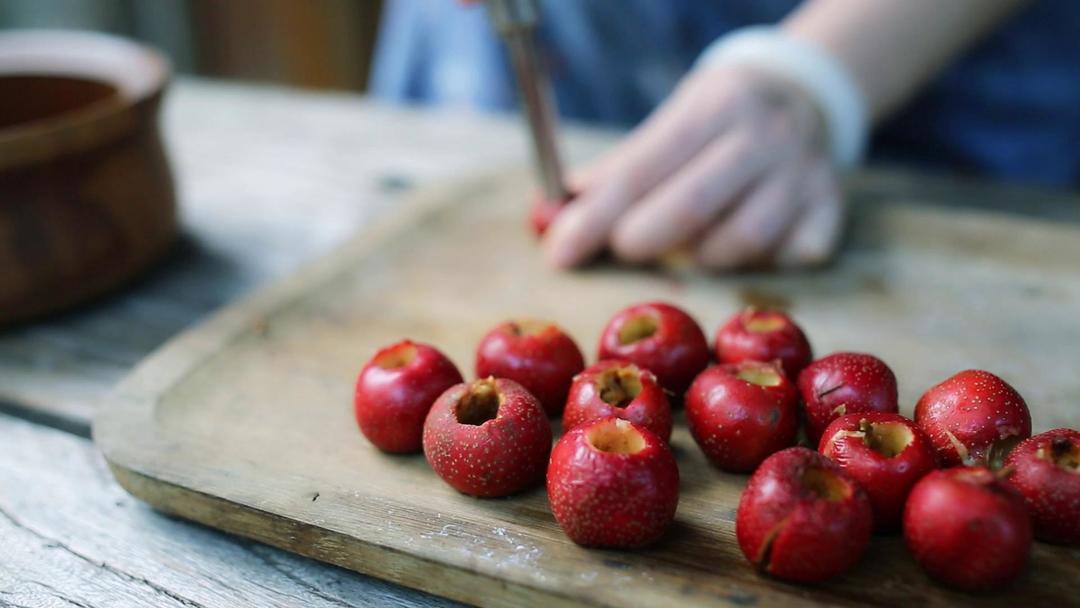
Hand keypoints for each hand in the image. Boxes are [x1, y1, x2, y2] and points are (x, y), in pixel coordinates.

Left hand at [543, 66, 844, 270]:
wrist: (804, 95)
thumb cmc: (717, 124)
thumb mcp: (671, 125)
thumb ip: (618, 171)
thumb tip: (555, 218)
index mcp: (712, 108)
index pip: (642, 169)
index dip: (596, 217)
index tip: (560, 253)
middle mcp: (763, 137)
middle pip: (692, 204)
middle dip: (644, 238)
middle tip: (625, 248)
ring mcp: (804, 175)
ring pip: (742, 242)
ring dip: (705, 255)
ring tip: (695, 242)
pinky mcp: (831, 211)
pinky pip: (790, 259)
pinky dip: (763, 265)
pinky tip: (754, 245)